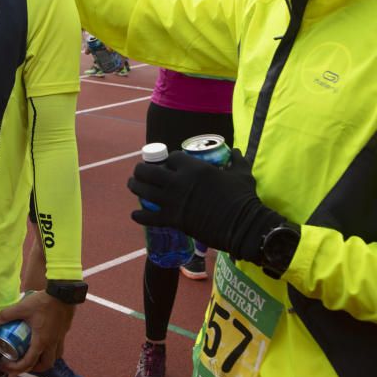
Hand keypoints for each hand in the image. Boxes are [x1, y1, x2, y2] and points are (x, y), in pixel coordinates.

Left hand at [0, 291, 74, 373]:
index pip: (30, 362)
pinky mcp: (64, 331)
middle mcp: (52, 343)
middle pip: (46, 364)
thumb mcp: (23, 307)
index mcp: (41, 341)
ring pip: (55, 357)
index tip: (9, 366)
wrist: (64, 293)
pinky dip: (51, 349)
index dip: (17, 367)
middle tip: (25, 363)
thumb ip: (7, 314)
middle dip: (35, 367)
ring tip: (36, 354)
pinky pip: (58, 346)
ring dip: (45, 359)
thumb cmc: (44, 302)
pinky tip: (45, 339)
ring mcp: (60, 338)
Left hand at [127, 149, 283, 263]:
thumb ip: (237, 160)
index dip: (167, 159)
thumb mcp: (242, 174)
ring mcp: (173, 201)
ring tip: (132, 185)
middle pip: (149, 171)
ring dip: (135, 187)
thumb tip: (236, 151)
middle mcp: (179, 182)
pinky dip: (140, 215)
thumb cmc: (243, 198)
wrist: (243, 225)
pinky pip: (149, 217)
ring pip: (144, 190)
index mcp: (194, 168)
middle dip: (141, 169)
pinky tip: (135, 214)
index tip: (167, 163)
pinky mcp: (173, 219)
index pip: (171, 157)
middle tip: (139, 172)